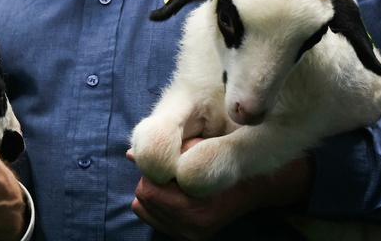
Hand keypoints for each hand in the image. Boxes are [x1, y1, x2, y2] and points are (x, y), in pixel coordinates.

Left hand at [129, 139, 311, 240]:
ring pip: (143, 207)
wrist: (251, 188)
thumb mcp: (197, 148)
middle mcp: (191, 228)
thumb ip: (165, 152)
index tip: (168, 161)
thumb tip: (129, 154)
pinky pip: (150, 216)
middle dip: (152, 180)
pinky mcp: (186, 237)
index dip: (153, 170)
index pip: (148, 189)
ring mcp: (188, 236)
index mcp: (195, 209)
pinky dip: (156, 203)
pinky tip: (173, 194)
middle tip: (173, 170)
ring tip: (175, 182)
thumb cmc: (224, 160)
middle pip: (144, 197)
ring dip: (153, 191)